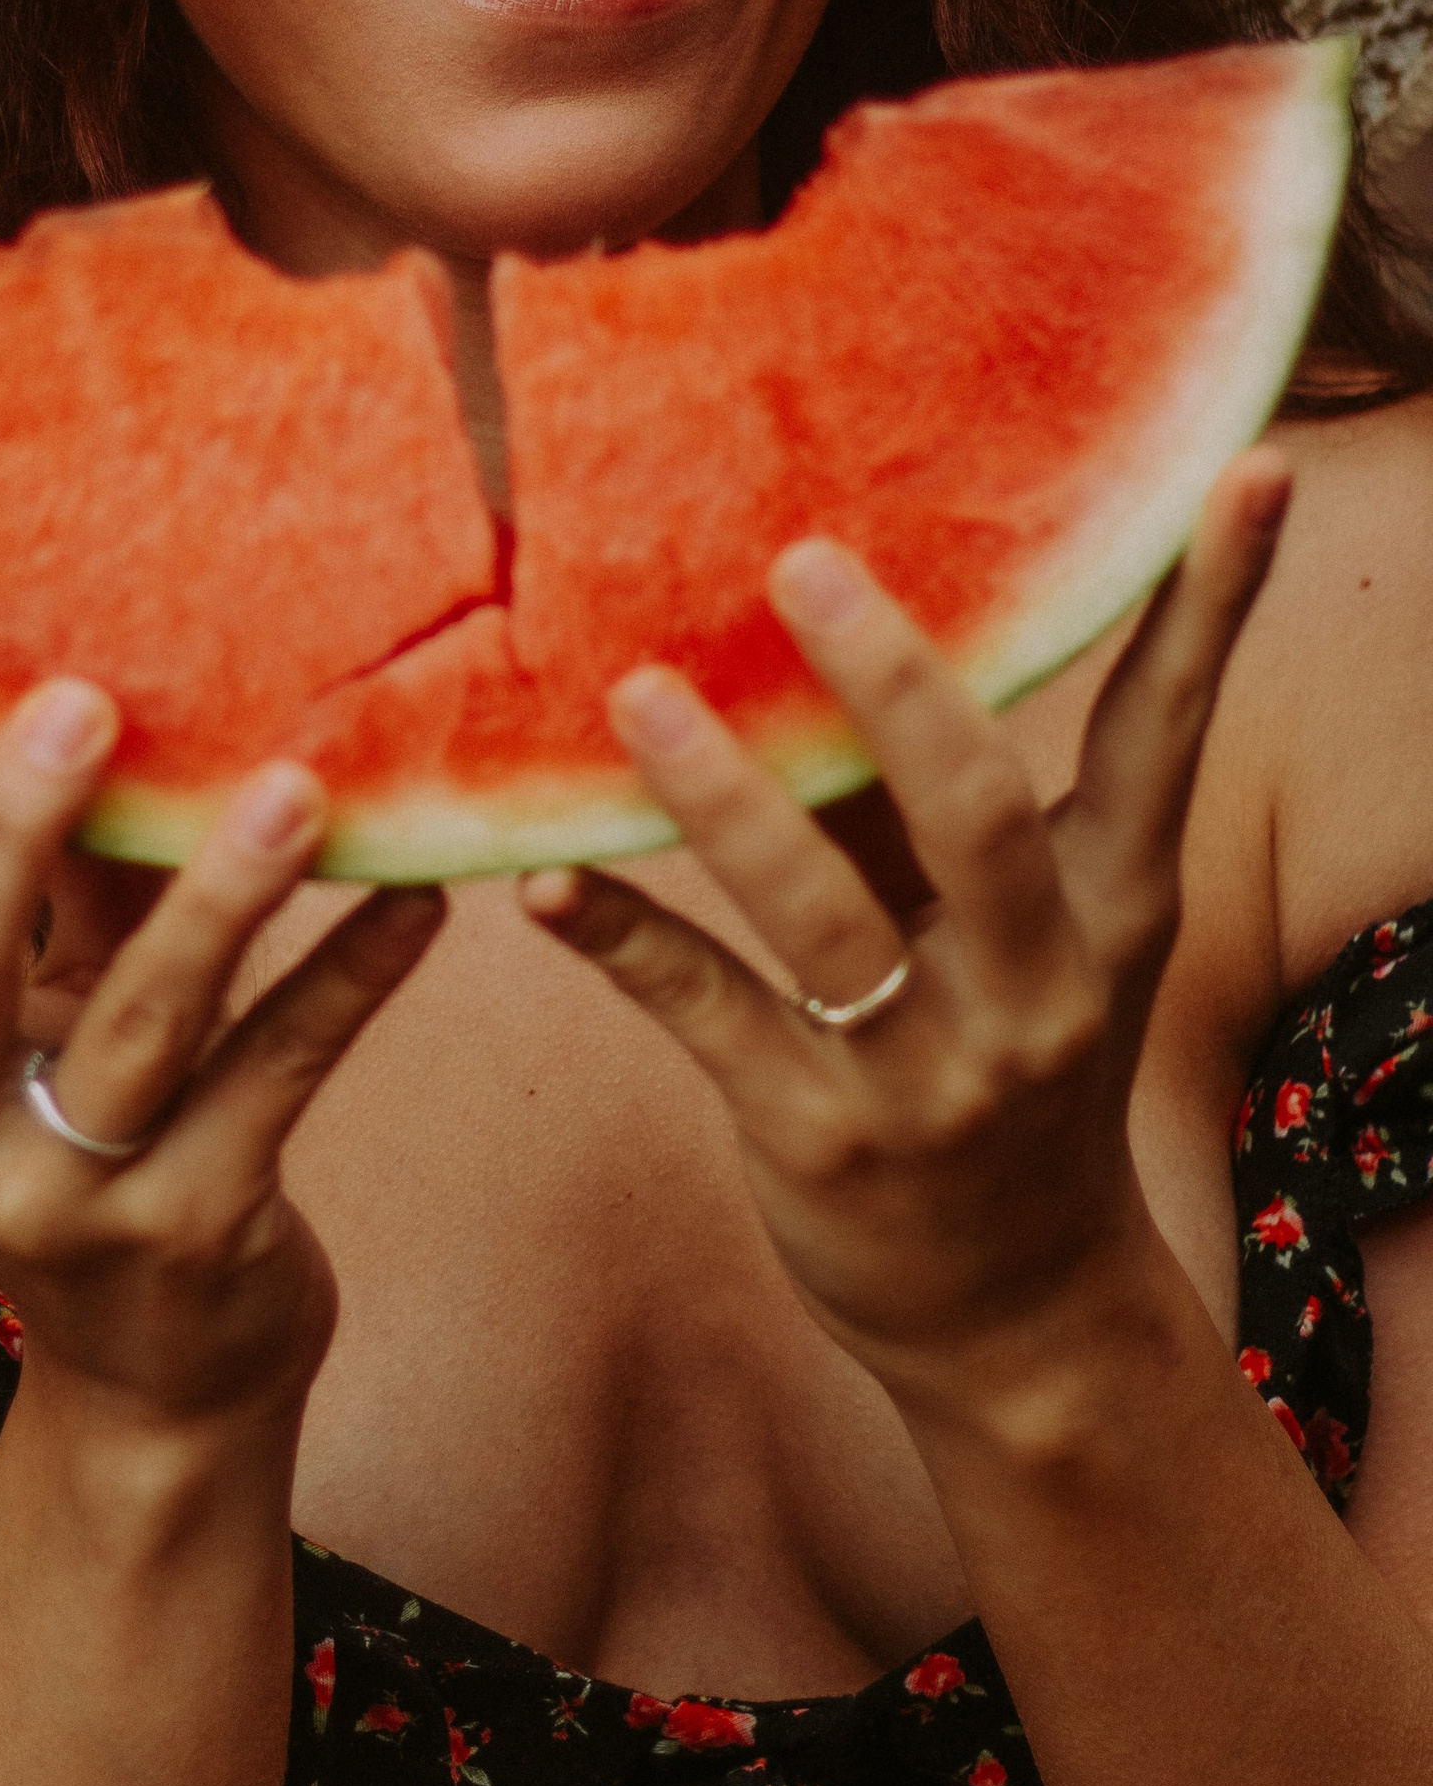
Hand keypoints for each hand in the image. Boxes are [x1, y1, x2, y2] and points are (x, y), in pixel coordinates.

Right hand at [0, 660, 443, 1432]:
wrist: (161, 1387)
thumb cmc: (86, 1140)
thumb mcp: (18, 1024)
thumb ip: (29, 877)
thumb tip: (50, 676)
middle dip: (8, 831)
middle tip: (77, 702)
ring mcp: (69, 1199)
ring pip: (143, 1027)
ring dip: (223, 901)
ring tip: (291, 790)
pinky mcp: (197, 1234)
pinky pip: (280, 1081)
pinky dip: (350, 983)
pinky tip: (417, 902)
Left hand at [519, 453, 1292, 1410]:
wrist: (1019, 1315)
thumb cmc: (1005, 1068)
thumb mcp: (1025, 942)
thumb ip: (936, 804)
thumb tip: (841, 622)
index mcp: (1110, 906)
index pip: (1169, 731)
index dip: (1210, 604)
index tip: (1246, 471)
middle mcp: (1037, 983)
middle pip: (978, 812)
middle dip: (898, 687)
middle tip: (807, 563)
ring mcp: (931, 1070)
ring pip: (823, 915)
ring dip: (724, 800)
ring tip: (638, 697)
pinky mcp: (821, 1138)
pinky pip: (705, 1015)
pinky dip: (620, 942)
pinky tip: (539, 884)